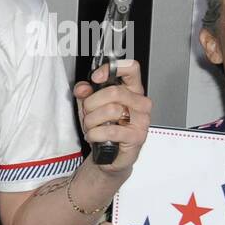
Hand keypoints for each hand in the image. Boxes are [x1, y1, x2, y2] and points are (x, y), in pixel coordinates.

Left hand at [73, 59, 150, 173]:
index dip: (112, 69)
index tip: (96, 77)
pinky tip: (94, 136)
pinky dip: (95, 134)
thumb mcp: (90, 107)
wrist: (109, 156)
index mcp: (131, 90)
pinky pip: (111, 130)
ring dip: (92, 121)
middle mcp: (140, 103)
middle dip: (92, 104)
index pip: (131, 68)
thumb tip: (83, 88)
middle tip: (88, 113)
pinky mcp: (137, 136)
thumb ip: (85, 94)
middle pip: (114, 92)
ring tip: (91, 127)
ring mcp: (142, 120)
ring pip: (111, 110)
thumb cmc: (104, 129)